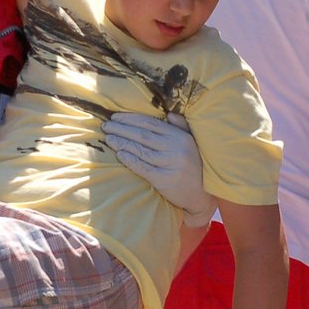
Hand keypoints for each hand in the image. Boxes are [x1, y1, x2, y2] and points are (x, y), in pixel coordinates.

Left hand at [103, 112, 213, 226]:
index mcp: (180, 136)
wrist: (202, 194)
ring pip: (140, 150)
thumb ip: (181, 127)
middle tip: (106, 125)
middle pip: (142, 135)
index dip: (130, 119)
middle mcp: (175, 148)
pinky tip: (119, 154)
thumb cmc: (194, 166)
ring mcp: (169, 164)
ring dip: (121, 142)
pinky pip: (142, 167)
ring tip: (108, 138)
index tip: (115, 116)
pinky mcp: (163, 180)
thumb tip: (168, 113)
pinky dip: (129, 160)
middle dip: (121, 129)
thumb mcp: (192, 143)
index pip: (150, 123)